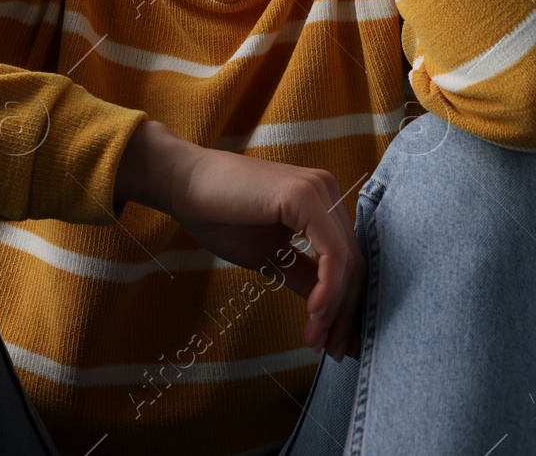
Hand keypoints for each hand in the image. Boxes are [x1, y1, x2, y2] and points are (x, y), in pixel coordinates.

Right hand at [168, 145, 363, 361]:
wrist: (182, 185)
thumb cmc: (219, 216)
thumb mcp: (269, 257)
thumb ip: (303, 277)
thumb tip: (328, 313)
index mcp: (321, 203)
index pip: (348, 260)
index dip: (346, 305)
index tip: (335, 343)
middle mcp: (328, 192)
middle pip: (353, 262)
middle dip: (345, 313)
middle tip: (333, 351)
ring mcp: (318, 190)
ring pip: (347, 260)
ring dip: (335, 307)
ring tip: (317, 340)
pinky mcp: (304, 195)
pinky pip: (331, 251)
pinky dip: (328, 287)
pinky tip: (314, 312)